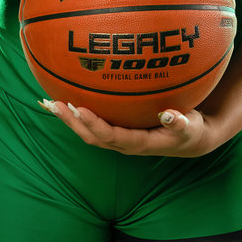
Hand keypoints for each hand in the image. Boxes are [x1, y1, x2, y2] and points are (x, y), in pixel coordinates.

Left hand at [39, 99, 221, 157]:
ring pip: (88, 132)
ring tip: (49, 102)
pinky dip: (77, 113)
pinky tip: (64, 97)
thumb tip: (170, 115)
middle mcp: (125, 144)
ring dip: (69, 119)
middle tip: (56, 103)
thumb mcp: (192, 127)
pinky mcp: (118, 130)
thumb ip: (181, 123)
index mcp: (140, 143)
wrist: (191, 140)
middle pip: (92, 136)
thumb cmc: (191, 129)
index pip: (112, 136)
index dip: (95, 125)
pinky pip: (94, 122)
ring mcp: (119, 138)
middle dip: (73, 122)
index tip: (80, 109)